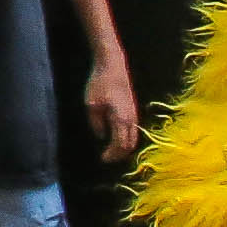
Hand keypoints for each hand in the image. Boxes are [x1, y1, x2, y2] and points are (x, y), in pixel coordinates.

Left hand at [86, 49, 140, 164]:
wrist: (112, 66)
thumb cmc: (99, 84)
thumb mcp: (91, 105)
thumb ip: (96, 123)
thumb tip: (101, 137)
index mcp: (121, 120)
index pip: (120, 145)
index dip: (112, 155)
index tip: (102, 159)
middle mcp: (132, 119)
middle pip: (129, 145)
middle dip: (119, 154)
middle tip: (106, 159)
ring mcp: (134, 114)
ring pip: (133, 138)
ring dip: (123, 147)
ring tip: (111, 152)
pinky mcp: (133, 109)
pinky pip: (133, 130)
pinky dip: (126, 138)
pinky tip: (116, 138)